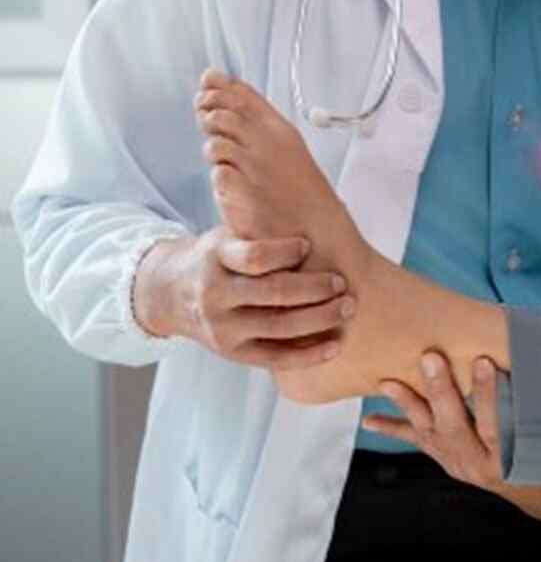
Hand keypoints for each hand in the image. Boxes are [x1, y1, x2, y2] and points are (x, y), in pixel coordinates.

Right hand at [135, 230, 352, 369]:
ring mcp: (223, 328)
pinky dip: (307, 355)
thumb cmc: (218, 258)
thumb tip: (321, 203)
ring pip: (278, 327)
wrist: (170, 295)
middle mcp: (216, 294)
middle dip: (314, 288)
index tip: (309, 245)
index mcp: (216, 257)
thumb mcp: (227, 234)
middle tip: (342, 282)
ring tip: (348, 307)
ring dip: (319, 319)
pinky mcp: (233, 353)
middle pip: (273, 293)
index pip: (254, 257)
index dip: (286, 252)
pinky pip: (274, 358)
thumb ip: (259, 225)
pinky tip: (334, 347)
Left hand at [363, 353, 540, 525]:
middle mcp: (478, 466)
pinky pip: (418, 442)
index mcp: (509, 458)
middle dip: (441, 390)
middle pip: (456, 426)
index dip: (489, 393)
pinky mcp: (446, 460)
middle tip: (430, 357)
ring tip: (389, 382)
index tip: (485, 361)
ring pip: (430, 434)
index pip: (496, 423)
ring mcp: (458, 464)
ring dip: (409, 405)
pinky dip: (394, 429)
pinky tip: (369, 420)